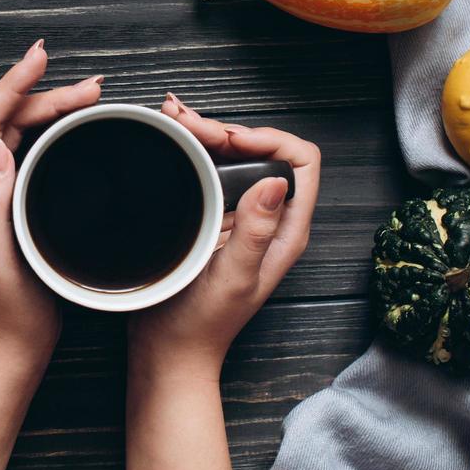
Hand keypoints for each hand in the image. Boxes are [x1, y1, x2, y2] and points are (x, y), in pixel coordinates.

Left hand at [0, 40, 102, 373]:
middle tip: (91, 86)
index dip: (13, 84)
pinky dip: (51, 131)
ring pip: (16, 132)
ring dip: (50, 108)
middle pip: (4, 119)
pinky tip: (74, 127)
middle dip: (44, 93)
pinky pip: (27, 151)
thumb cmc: (3, 312)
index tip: (40, 59)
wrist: (8, 349)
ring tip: (90, 96)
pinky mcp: (7, 203)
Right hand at [129, 94, 320, 380]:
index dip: (270, 139)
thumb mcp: (233, 278)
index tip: (230, 141)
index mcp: (286, 230)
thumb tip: (276, 182)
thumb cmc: (202, 324)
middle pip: (263, 151)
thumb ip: (256, 232)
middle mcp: (268, 218)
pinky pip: (209, 172)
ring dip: (206, 134)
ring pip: (234, 157)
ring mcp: (239, 217)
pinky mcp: (212, 219)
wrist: (168, 350)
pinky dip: (191, 150)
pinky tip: (169, 138)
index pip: (301, 161)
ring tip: (172, 119)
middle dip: (227, 129)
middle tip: (186, 123)